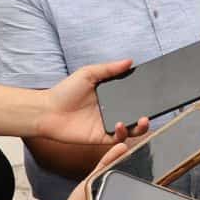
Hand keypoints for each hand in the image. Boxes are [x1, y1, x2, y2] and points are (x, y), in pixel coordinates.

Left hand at [30, 61, 150, 146]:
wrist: (47, 111)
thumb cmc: (64, 91)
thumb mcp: (88, 73)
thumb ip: (109, 69)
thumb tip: (130, 61)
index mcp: (110, 96)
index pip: (132, 96)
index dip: (143, 96)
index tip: (153, 92)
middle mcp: (111, 111)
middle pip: (135, 114)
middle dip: (146, 114)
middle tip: (151, 112)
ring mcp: (106, 125)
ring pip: (130, 128)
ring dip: (139, 127)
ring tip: (142, 120)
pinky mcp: (100, 137)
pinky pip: (116, 138)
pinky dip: (122, 133)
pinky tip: (119, 124)